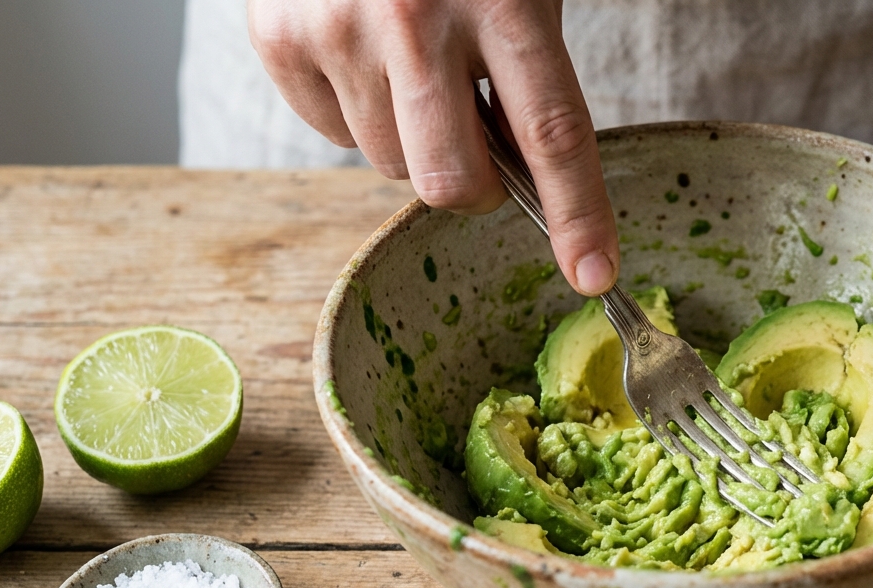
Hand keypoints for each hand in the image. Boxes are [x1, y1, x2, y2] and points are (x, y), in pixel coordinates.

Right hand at [247, 0, 618, 294]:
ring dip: (412, 138)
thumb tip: (524, 180)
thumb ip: (528, 72)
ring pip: (391, 165)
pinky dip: (356, 113)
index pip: (553, 132)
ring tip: (411, 64)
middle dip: (473, 188)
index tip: (593, 275)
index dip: (579, 213)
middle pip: (451, 181)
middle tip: (477, 147)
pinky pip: (333, 134)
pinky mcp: (279, 39)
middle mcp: (415, 21)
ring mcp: (338, 32)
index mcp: (503, 0)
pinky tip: (363, 53)